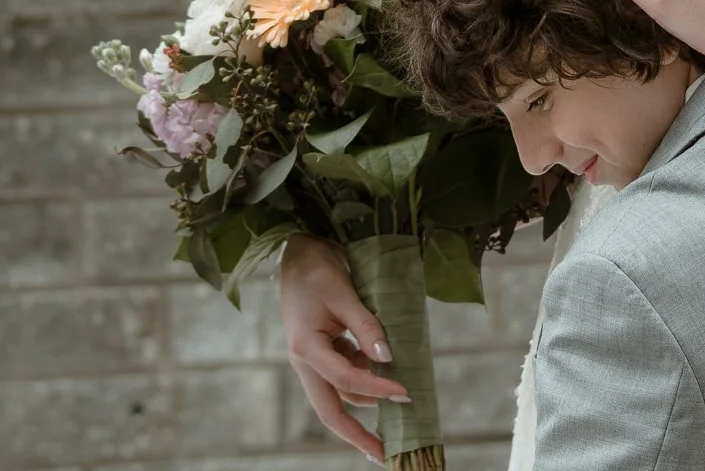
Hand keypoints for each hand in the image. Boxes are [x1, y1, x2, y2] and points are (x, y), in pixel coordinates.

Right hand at [279, 234, 409, 460]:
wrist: (299, 253)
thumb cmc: (318, 271)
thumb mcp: (344, 293)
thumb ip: (365, 325)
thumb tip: (386, 356)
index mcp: (306, 348)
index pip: (345, 380)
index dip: (377, 388)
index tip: (405, 393)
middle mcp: (305, 361)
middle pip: (329, 410)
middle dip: (357, 436)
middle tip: (385, 455)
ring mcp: (312, 359)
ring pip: (340, 393)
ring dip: (367, 398)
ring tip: (400, 398)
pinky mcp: (320, 352)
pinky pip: (343, 375)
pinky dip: (364, 378)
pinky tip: (384, 368)